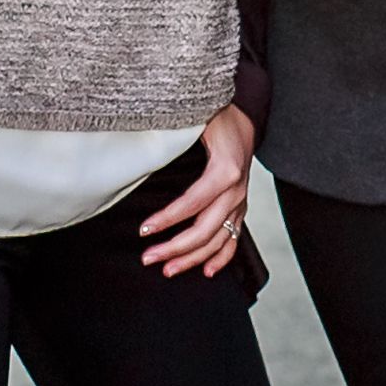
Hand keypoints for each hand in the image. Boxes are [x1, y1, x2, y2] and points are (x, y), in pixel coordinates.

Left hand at [138, 104, 254, 277]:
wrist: (245, 115)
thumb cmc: (216, 117)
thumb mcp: (195, 122)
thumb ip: (173, 139)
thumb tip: (141, 155)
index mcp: (225, 170)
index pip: (192, 203)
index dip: (167, 219)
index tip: (143, 230)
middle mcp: (236, 190)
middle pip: (205, 230)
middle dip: (175, 248)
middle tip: (148, 258)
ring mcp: (240, 200)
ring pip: (218, 239)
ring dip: (193, 258)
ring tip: (168, 269)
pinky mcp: (241, 206)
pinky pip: (235, 237)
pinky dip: (223, 256)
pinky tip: (208, 270)